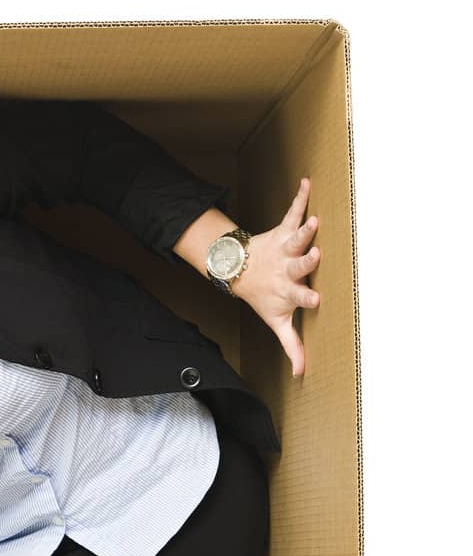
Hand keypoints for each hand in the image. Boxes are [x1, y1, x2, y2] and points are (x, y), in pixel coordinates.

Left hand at [234, 179, 321, 378]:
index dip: (306, 299)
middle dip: (306, 261)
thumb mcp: (276, 322)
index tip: (316, 300)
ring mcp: (284, 249)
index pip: (299, 298)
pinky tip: (306, 181)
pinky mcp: (282, 231)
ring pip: (295, 240)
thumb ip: (291, 345)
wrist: (239, 272)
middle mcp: (287, 270)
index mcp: (288, 292)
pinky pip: (291, 213)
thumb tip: (301, 373)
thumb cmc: (265, 297)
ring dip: (304, 230)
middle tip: (315, 255)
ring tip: (315, 220)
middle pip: (297, 267)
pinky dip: (299, 198)